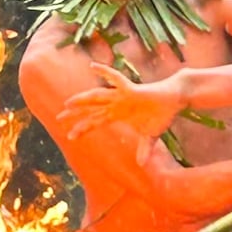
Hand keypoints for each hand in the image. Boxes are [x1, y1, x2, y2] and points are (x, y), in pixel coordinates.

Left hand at [57, 62, 185, 141]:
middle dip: (75, 113)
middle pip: (92, 108)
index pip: (96, 121)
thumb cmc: (161, 114)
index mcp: (118, 114)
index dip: (84, 128)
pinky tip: (93, 66)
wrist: (174, 99)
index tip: (70, 137)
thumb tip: (142, 165)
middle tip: (58, 119)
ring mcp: (122, 96)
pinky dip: (105, 72)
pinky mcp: (131, 90)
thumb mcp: (151, 136)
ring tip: (68, 103)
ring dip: (83, 100)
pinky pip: (116, 79)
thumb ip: (145, 149)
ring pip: (98, 96)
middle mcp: (116, 104)